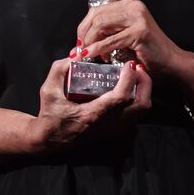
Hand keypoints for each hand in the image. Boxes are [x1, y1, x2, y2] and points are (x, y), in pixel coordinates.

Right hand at [33, 57, 150, 149]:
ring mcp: (115, 129)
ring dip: (144, 91)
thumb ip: (60, 69)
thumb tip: (76, 54)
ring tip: (135, 76)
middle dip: (145, 83)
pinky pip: (137, 114)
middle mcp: (109, 123)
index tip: (128, 64)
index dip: (129, 78)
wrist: (51, 140)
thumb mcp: (48, 91)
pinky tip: (130, 88)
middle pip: (141, 105)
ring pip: (142, 110)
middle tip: (137, 68)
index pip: (121, 96)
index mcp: (94, 114)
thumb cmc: (50, 116)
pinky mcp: (116, 130)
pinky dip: (139, 99)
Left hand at [76, 0, 186, 78]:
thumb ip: (105, 35)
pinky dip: (97, 49)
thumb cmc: (149, 53)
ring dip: (89, 42)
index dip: (83, 28)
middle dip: (84, 35)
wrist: (172, 62)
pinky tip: (91, 56)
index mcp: (130, 4)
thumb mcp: (123, 38)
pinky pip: (110, 40)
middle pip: (96, 16)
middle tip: (80, 51)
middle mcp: (134, 6)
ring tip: (89, 55)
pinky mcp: (140, 32)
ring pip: (101, 25)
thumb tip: (78, 45)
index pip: (97, 11)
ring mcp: (138, 17)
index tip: (79, 43)